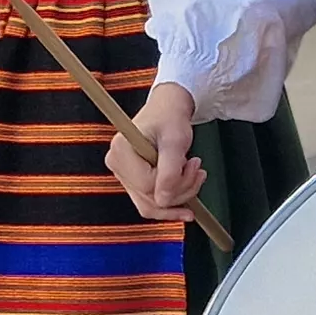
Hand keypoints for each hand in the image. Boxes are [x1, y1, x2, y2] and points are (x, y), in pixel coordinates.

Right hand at [107, 84, 206, 223]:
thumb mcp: (176, 141)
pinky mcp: (131, 180)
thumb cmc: (171, 119)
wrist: (168, 110)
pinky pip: (151, 202)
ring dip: (180, 195)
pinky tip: (187, 186)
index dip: (175, 183)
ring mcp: (122, 174)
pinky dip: (172, 197)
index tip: (194, 165)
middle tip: (199, 171)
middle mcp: (116, 164)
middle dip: (181, 190)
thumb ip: (170, 172)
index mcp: (121, 151)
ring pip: (151, 205)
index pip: (148, 186)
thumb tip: (164, 200)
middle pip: (149, 199)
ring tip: (195, 174)